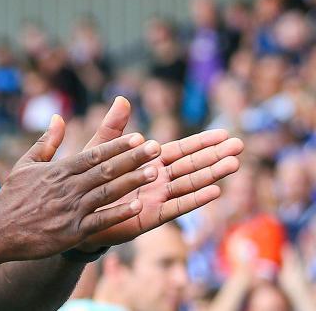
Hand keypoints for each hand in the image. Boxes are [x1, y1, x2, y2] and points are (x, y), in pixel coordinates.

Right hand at [0, 114, 161, 261]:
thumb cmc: (11, 197)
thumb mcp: (25, 164)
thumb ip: (46, 142)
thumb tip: (58, 118)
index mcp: (58, 170)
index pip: (94, 154)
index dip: (118, 146)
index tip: (139, 137)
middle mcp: (67, 188)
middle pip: (106, 170)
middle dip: (133, 158)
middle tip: (157, 148)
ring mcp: (71, 210)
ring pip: (107, 192)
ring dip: (132, 181)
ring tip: (154, 172)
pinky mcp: (72, 232)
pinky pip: (100, 221)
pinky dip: (119, 213)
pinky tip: (137, 206)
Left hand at [75, 97, 243, 247]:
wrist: (76, 212)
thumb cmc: (89, 179)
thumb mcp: (101, 150)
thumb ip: (113, 127)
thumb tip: (122, 98)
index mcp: (148, 162)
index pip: (181, 150)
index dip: (202, 142)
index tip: (224, 133)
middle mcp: (158, 180)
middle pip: (192, 166)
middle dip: (215, 155)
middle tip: (239, 145)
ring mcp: (158, 198)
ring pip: (190, 184)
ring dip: (212, 174)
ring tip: (234, 164)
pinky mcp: (152, 217)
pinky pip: (177, 207)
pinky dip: (196, 199)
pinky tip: (216, 191)